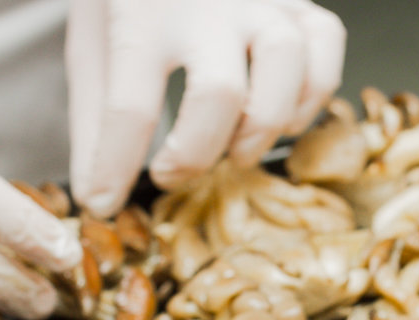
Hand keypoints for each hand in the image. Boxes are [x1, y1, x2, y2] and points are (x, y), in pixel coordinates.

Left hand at [66, 0, 345, 216]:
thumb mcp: (93, 45)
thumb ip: (95, 121)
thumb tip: (97, 196)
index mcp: (140, 13)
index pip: (130, 107)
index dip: (115, 168)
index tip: (105, 201)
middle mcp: (206, 3)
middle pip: (218, 95)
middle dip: (196, 153)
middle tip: (172, 172)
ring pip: (283, 68)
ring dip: (260, 128)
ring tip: (235, 149)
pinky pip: (325, 47)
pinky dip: (310, 95)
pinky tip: (279, 113)